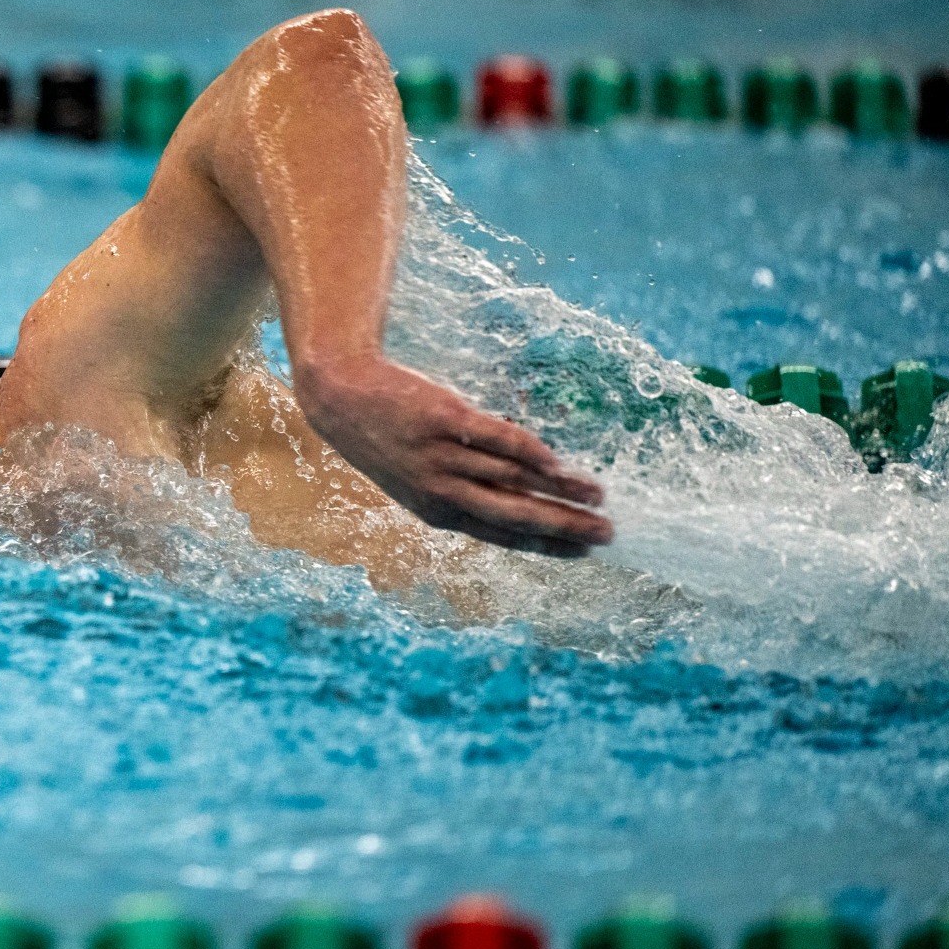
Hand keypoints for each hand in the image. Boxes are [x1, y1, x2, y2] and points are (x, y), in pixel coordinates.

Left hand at [295, 358, 612, 556]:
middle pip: (516, 514)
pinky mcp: (447, 420)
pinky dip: (531, 452)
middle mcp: (442, 490)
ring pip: (514, 478)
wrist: (342, 396)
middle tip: (607, 534)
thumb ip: (461, 495)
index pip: (503, 536)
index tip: (584, 552)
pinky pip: (498, 439)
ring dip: (561, 488)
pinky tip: (557, 462)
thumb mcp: (417, 482)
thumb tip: (520, 501)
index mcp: (438, 513)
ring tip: (597, 493)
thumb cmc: (387, 441)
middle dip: (565, 527)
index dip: (547, 546)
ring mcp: (444, 456)